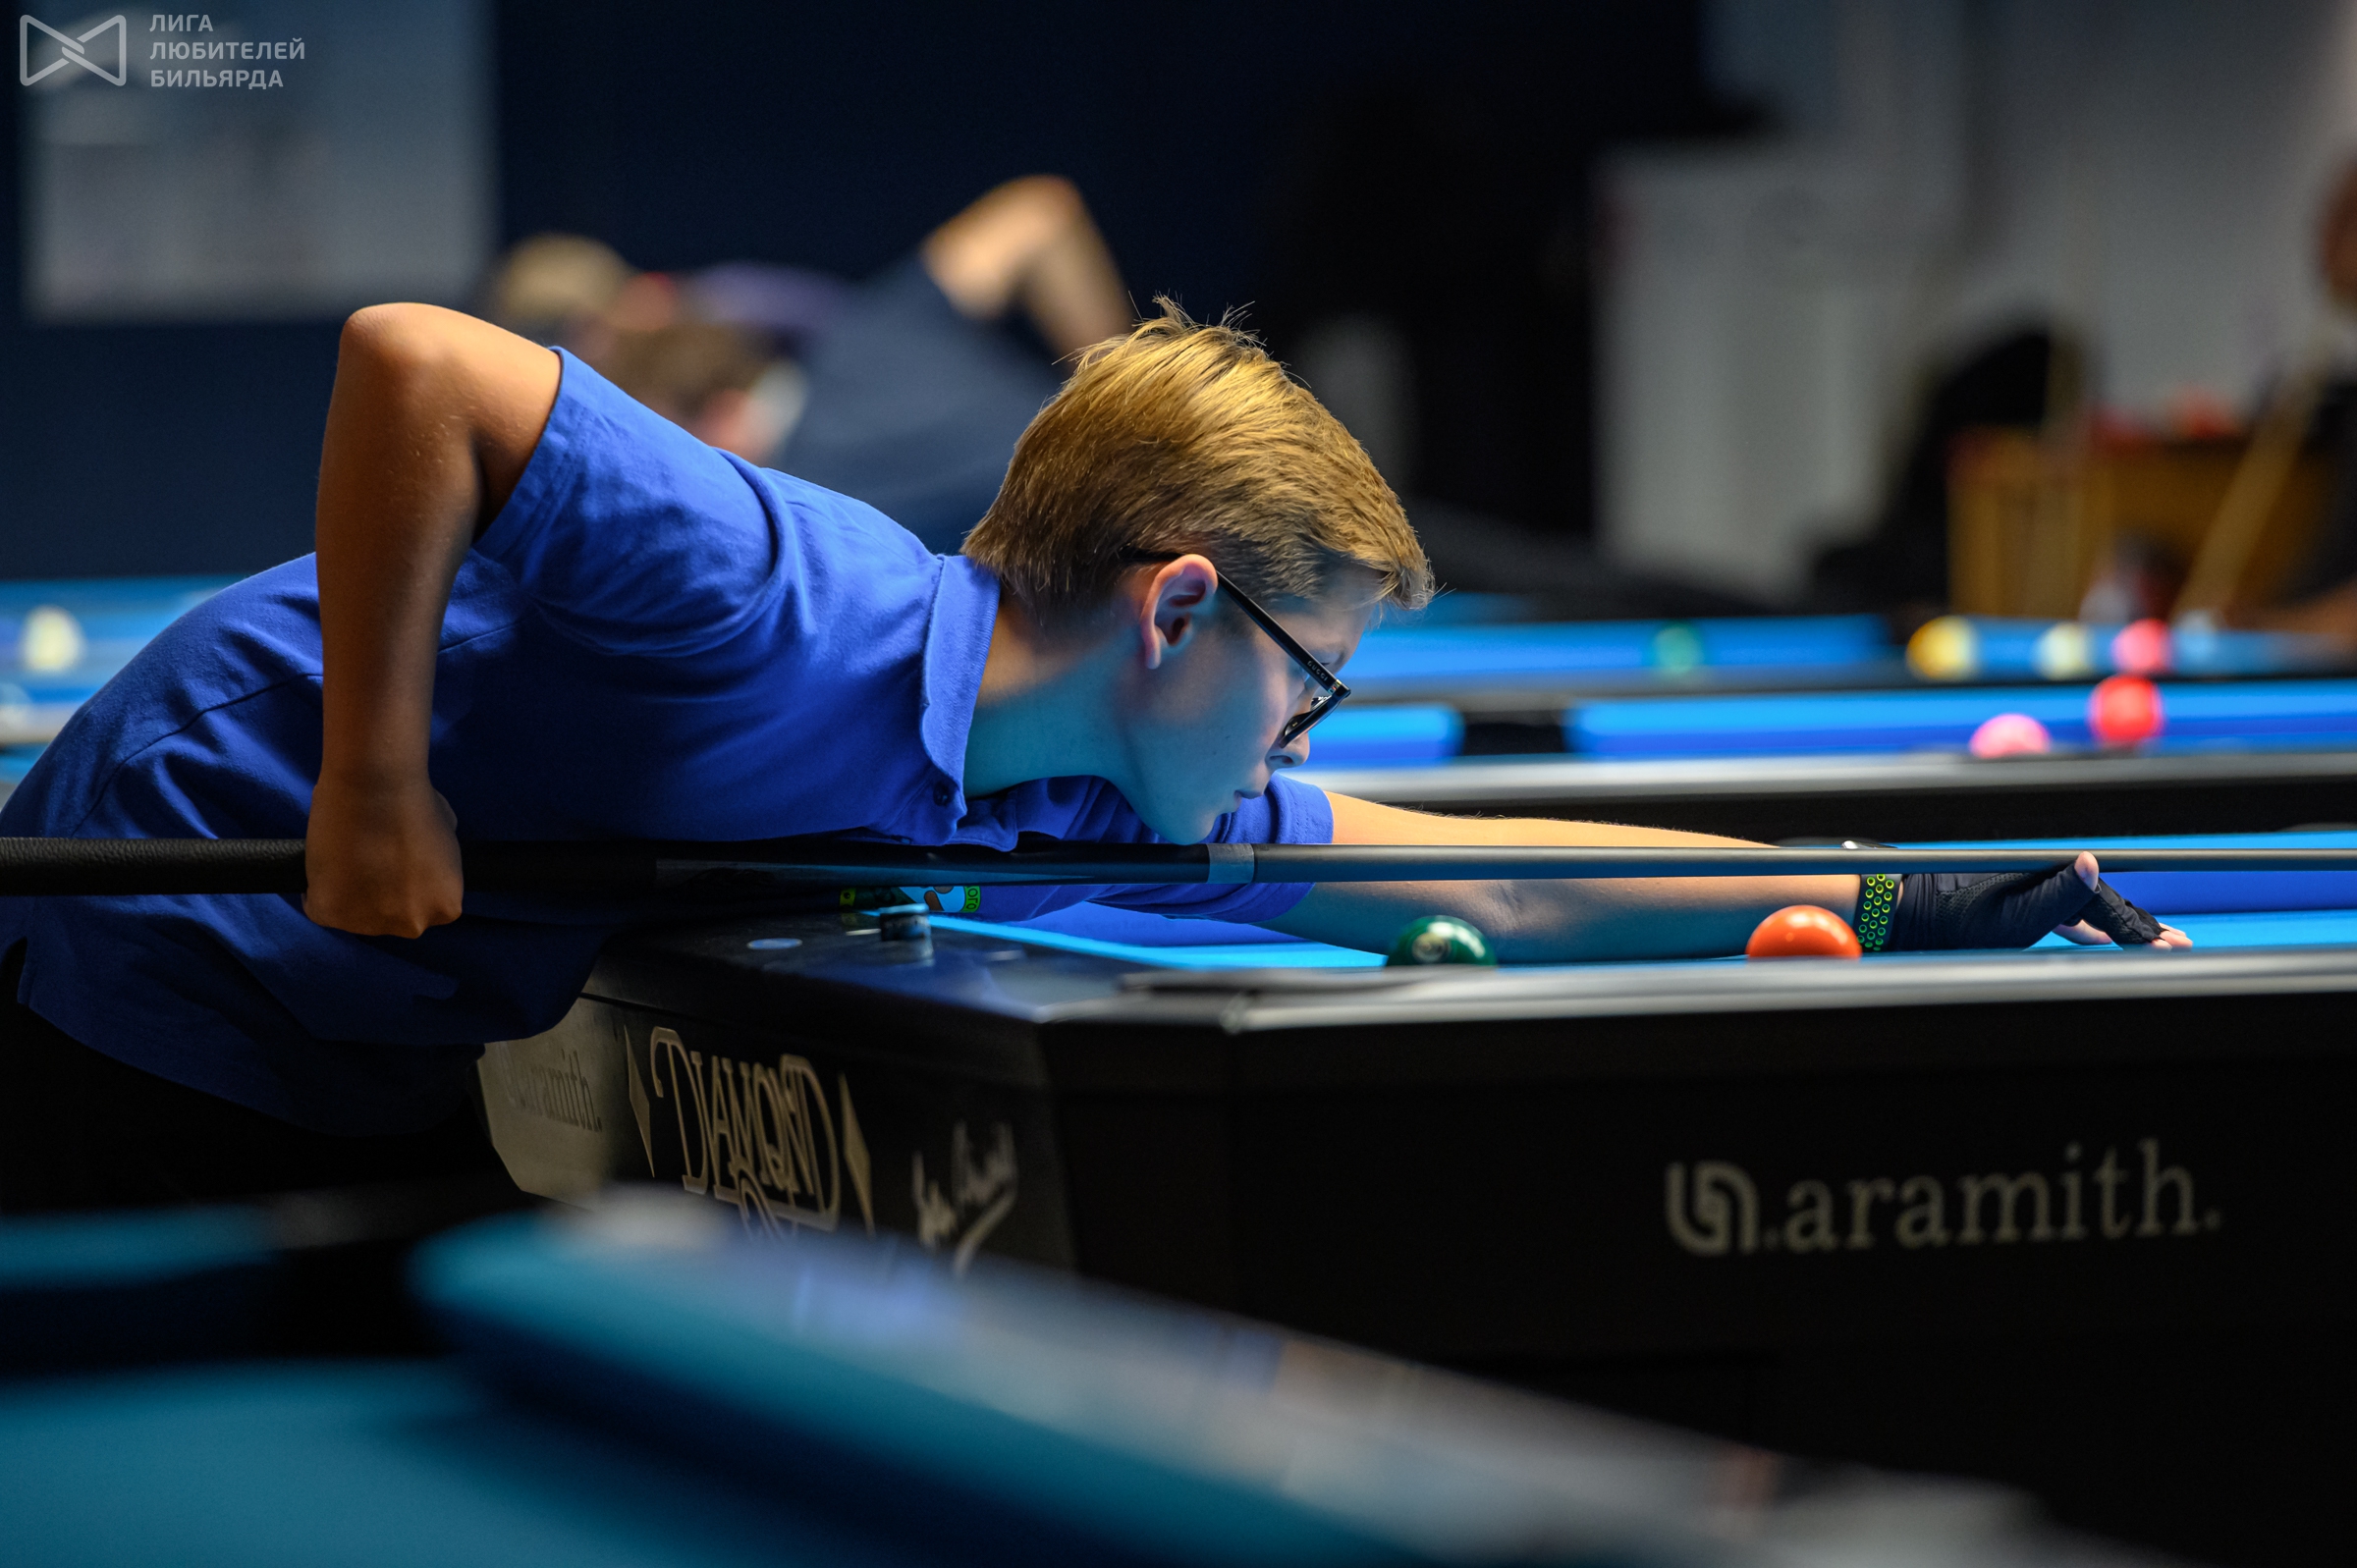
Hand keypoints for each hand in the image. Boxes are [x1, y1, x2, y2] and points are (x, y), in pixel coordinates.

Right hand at [303, 769, 463, 937]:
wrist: (376, 784)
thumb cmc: (415, 800)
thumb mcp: (447, 838)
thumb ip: (437, 862)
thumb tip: (426, 861)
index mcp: (446, 907)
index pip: (421, 909)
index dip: (403, 887)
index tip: (391, 868)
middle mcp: (413, 924)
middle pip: (389, 919)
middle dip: (379, 896)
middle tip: (366, 861)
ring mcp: (371, 923)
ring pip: (353, 917)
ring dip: (348, 895)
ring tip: (346, 859)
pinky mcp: (331, 914)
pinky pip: (318, 909)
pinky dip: (316, 891)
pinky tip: (324, 866)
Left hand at [1887, 852, 2189, 949]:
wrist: (1916, 911)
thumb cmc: (1958, 918)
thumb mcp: (2013, 915)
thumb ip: (2059, 894)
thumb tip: (2093, 862)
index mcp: (2049, 875)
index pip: (2108, 904)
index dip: (2140, 928)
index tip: (2171, 946)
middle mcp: (2045, 877)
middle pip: (2103, 903)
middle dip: (2141, 926)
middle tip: (2178, 945)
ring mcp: (2033, 889)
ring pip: (2088, 910)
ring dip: (2120, 927)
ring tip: (2152, 942)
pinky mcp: (2019, 900)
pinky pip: (2065, 914)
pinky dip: (2089, 927)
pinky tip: (2102, 938)